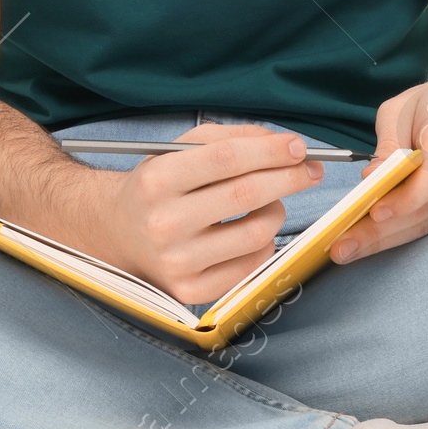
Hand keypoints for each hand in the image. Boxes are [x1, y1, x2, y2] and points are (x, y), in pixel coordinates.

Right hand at [79, 124, 324, 304]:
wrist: (117, 234)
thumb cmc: (157, 186)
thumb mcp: (178, 150)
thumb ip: (229, 138)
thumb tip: (282, 145)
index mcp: (158, 179)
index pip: (227, 159)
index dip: (270, 151)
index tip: (298, 147)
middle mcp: (164, 222)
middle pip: (246, 195)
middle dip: (289, 178)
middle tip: (310, 170)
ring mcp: (177, 261)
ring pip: (257, 233)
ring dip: (276, 211)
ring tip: (269, 201)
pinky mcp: (191, 291)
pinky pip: (251, 265)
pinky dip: (264, 244)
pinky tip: (252, 231)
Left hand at [330, 76, 427, 263]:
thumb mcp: (402, 107)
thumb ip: (388, 143)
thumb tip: (371, 178)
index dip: (405, 200)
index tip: (373, 213)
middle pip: (427, 209)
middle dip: (382, 233)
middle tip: (342, 248)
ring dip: (388, 240)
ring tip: (349, 250)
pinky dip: (404, 232)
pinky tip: (376, 241)